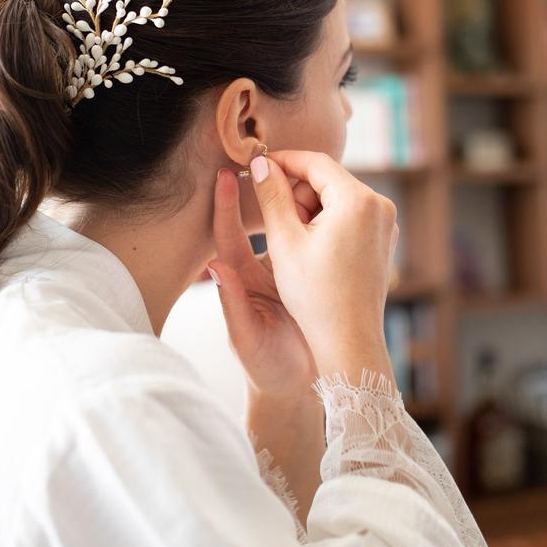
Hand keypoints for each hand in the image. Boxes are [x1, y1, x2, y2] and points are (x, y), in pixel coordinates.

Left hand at [208, 167, 317, 401]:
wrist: (296, 388)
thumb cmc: (266, 368)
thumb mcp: (248, 340)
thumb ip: (233, 306)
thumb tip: (214, 267)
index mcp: (242, 280)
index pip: (229, 234)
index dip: (224, 205)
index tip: (224, 173)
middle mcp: (263, 270)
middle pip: (262, 221)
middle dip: (266, 189)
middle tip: (272, 158)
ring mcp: (289, 272)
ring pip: (291, 227)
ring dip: (297, 200)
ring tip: (304, 172)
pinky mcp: (313, 275)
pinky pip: (315, 241)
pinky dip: (320, 221)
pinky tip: (332, 204)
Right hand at [244, 149, 399, 368]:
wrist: (348, 341)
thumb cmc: (314, 295)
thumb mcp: (284, 241)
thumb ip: (271, 195)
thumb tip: (261, 163)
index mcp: (358, 200)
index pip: (315, 162)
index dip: (282, 161)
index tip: (257, 167)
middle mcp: (379, 205)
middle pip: (327, 179)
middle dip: (298, 194)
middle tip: (279, 227)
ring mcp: (385, 224)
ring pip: (337, 198)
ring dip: (311, 210)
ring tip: (296, 246)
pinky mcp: (383, 240)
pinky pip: (350, 217)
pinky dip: (328, 224)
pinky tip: (314, 253)